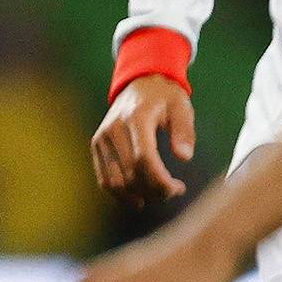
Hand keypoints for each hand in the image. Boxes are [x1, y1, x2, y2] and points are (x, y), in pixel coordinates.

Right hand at [91, 75, 197, 203]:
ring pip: (113, 180)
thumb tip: (184, 157)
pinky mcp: (96, 145)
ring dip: (137, 195)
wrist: (140, 83)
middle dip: (154, 190)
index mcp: (136, 119)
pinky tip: (139, 199)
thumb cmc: (166, 97)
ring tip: (159, 195)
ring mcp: (101, 138)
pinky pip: (104, 177)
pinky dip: (119, 193)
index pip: (143, 159)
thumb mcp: (182, 107)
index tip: (178, 188)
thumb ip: (185, 131)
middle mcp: (113, 130)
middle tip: (174, 192)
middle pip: (129, 174)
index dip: (160, 181)